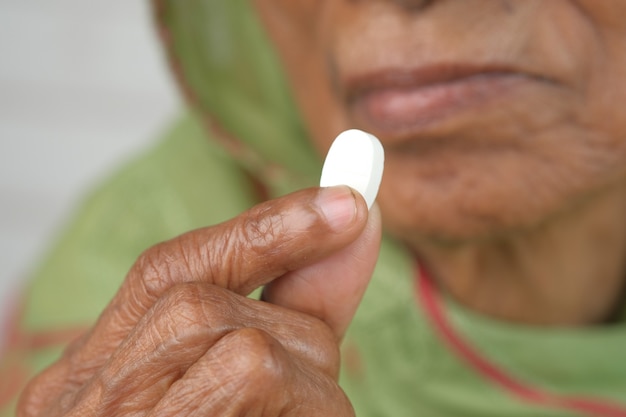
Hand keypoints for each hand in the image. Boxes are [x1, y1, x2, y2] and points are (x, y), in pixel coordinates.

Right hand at [18, 186, 381, 415]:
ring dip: (311, 387)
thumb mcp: (238, 389)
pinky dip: (314, 413)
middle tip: (316, 382)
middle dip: (296, 328)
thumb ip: (294, 310)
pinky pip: (256, 385)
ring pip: (247, 351)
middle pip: (209, 307)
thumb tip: (355, 223)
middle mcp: (88, 408)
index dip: (261, 227)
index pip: (169, 271)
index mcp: (92, 382)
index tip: (348, 202)